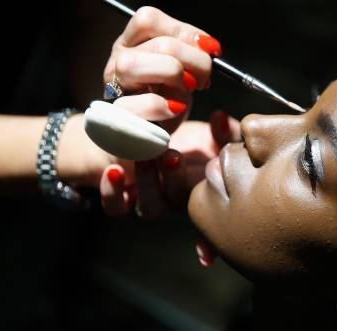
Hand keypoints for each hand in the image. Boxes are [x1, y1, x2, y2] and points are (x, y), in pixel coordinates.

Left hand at [99, 111, 239, 217]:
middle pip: (179, 198)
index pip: (212, 191)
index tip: (214, 160)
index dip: (215, 179)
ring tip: (144, 159)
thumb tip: (220, 117)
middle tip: (171, 155)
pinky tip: (114, 171)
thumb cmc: (189, 143)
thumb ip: (224, 131)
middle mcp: (178, 197)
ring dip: (149, 184)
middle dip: (175, 177)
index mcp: (203, 186)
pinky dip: (113, 193)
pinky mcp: (122, 198)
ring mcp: (151, 200)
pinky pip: (116, 207)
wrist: (151, 142)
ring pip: (150, 207)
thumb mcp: (211, 134)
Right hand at [103, 6, 222, 132]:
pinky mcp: (117, 119)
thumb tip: (210, 47)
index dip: (185, 31)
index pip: (148, 19)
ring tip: (187, 91)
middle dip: (194, 60)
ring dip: (173, 76)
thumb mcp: (178, 75)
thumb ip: (189, 56)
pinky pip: (138, 103)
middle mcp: (117, 62)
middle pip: (158, 44)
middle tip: (205, 79)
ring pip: (133, 65)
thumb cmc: (163, 104)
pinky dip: (163, 105)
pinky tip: (176, 108)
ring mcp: (113, 90)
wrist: (141, 143)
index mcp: (131, 45)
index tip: (210, 50)